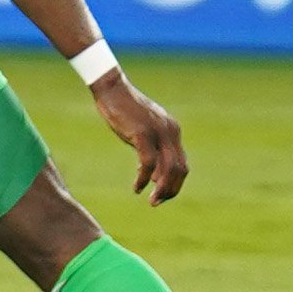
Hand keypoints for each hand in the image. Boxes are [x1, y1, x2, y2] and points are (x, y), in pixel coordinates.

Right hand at [92, 70, 189, 203]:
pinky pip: (147, 163)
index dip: (175, 183)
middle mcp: (170, 132)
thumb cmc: (122, 108)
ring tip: (151, 201)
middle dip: (171, 190)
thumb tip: (153, 173)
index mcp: (172, 131)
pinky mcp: (142, 134)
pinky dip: (143, 179)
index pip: (182, 164)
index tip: (161, 195)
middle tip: (157, 202)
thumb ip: (151, 148)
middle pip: (179, 169)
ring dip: (161, 189)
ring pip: (167, 169)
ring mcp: (158, 132)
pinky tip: (136, 188)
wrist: (111, 89)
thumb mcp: (142, 129)